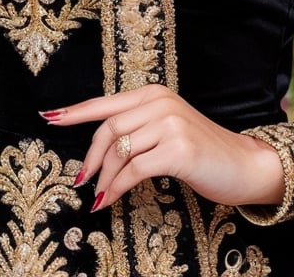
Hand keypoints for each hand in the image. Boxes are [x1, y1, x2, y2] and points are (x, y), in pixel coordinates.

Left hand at [42, 83, 284, 211]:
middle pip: (108, 128)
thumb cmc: (204, 152)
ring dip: (103, 178)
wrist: (244, 165)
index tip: (49, 117)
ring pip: (119, 151)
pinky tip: (110, 200)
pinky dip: (117, 188)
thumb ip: (140, 128)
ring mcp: (170, 124)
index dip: (76, 111)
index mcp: (155, 94)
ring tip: (99, 196)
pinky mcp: (177, 149)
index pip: (106, 102)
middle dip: (90, 158)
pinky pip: (134, 170)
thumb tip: (101, 149)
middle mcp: (160, 102)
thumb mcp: (169, 130)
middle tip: (81, 181)